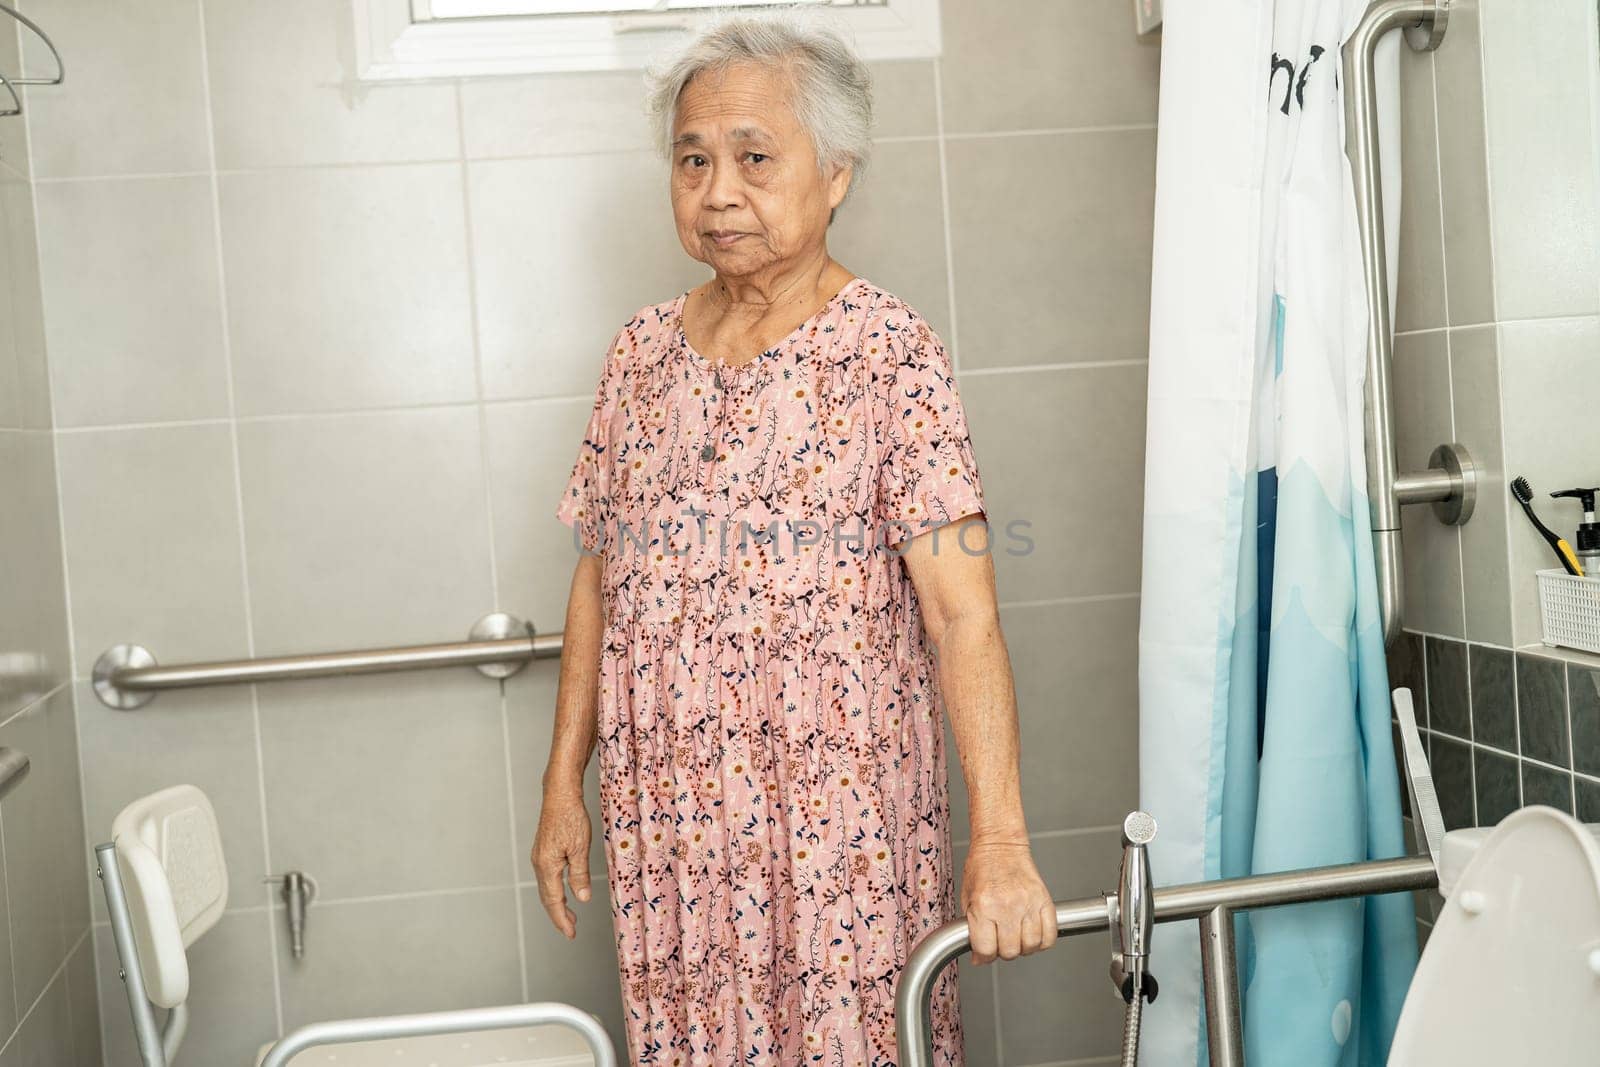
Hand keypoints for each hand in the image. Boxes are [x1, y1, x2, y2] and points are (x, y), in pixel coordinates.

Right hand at [532, 788, 592, 938]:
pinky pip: (547, 878)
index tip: (570, 934)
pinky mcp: (543, 850)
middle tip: (571, 930)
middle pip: (547, 898)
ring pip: (547, 888)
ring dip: (557, 904)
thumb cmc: (571, 816)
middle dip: (559, 915)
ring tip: (570, 915)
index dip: (562, 919)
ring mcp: (539, 857)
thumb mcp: (581, 847)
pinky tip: (564, 891)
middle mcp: (539, 864)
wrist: (559, 794)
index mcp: (547, 866)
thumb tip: (582, 899)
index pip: (554, 901)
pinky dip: (555, 890)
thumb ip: (580, 875)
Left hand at [960, 840, 1055, 964]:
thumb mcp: (967, 898)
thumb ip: (971, 929)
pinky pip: (1050, 935)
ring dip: (1022, 948)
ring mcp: (1029, 904)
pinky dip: (1042, 941)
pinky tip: (1032, 934)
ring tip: (1015, 937)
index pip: (986, 949)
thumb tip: (979, 958)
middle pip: (1010, 951)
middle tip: (999, 942)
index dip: (983, 956)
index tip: (983, 954)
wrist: (1001, 845)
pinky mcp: (1045, 901)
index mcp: (984, 906)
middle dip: (1002, 952)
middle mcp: (1007, 906)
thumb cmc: (982, 867)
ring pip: (1031, 946)